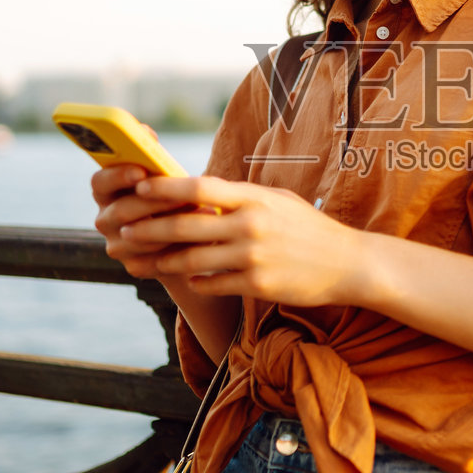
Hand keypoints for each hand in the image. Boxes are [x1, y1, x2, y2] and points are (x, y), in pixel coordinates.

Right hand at [90, 165, 206, 280]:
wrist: (185, 238)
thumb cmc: (175, 199)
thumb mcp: (167, 184)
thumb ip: (162, 177)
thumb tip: (171, 173)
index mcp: (106, 192)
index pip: (100, 182)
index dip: (117, 176)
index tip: (141, 172)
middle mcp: (105, 220)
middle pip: (121, 211)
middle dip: (154, 203)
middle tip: (183, 197)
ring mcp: (117, 246)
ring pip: (139, 238)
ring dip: (172, 226)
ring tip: (203, 214)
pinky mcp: (134, 266)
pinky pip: (154, 259)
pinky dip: (180, 247)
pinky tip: (201, 238)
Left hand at [112, 175, 372, 308]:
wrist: (348, 264)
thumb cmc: (308, 228)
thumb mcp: (278, 201)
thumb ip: (241, 196)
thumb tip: (202, 188)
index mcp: (254, 198)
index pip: (200, 186)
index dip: (166, 187)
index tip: (140, 187)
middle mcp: (251, 225)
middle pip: (186, 225)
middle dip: (149, 228)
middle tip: (124, 229)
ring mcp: (253, 257)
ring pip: (192, 260)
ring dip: (163, 260)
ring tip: (144, 258)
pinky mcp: (257, 285)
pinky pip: (213, 284)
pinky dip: (195, 282)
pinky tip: (187, 279)